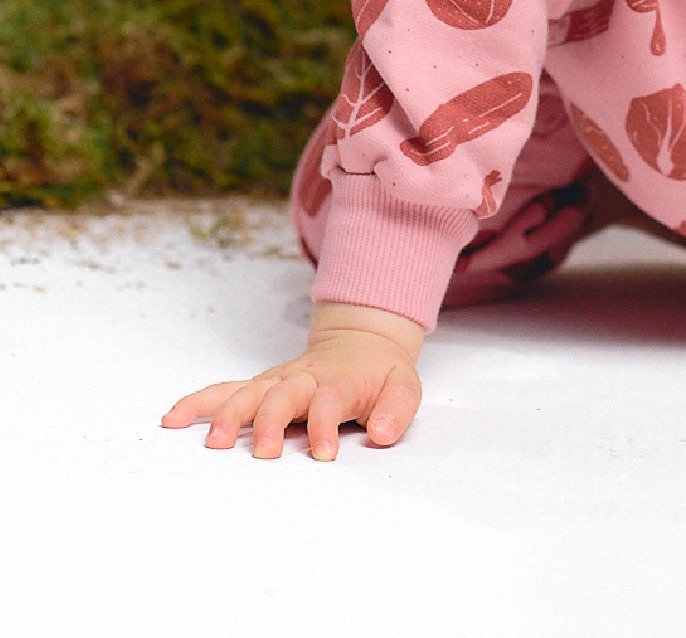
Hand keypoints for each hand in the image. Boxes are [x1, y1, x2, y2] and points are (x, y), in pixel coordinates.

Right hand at [160, 302, 425, 461]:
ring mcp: (275, 381)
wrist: (361, 342)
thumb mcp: (404, 386)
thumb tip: (381, 433)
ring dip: (228, 415)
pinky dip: (197, 403)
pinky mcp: (258, 386)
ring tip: (211, 444)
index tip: (323, 454)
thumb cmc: (378, 374)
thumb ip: (396, 409)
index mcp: (338, 381)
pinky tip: (172, 420)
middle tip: (264, 454)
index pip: (329, 401)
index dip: (325, 425)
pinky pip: (224, 391)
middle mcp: (301, 378)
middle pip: (281, 395)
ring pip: (247, 393)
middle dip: (270, 423)